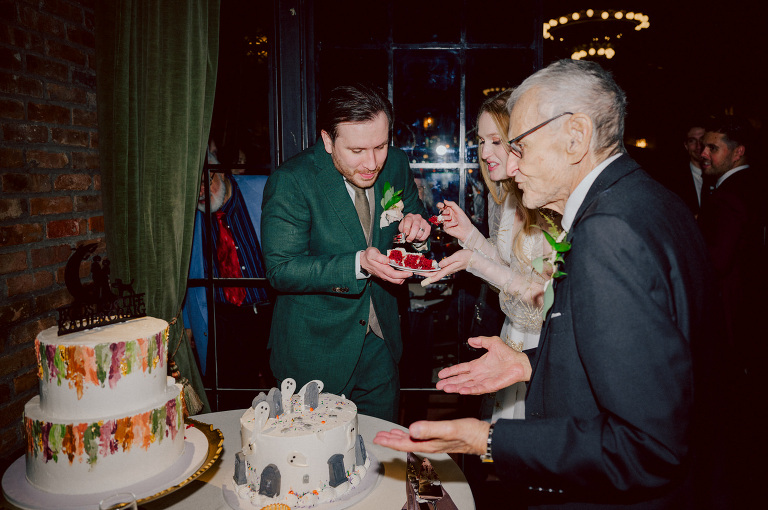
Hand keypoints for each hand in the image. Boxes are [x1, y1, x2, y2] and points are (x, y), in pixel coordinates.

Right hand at [360, 246, 410, 283]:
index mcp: (382, 269)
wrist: (362, 262)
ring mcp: (385, 276)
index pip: (394, 274)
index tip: (410, 273)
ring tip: (408, 271)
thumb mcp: (372, 253)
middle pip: (396, 280)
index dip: (403, 275)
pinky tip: (402, 271)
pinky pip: (394, 279)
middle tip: (411, 272)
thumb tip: (387, 260)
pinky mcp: (385, 276)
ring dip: (403, 278)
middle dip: (405, 277)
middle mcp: (384, 274)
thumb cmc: (368, 256)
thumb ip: (380, 257)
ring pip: (396, 281)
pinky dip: (400, 277)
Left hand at [373, 418, 489, 454]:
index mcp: (429, 443)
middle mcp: (429, 444)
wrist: (482, 436)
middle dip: (390, 440)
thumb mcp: (448, 429)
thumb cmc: (469, 433)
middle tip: (378, 437)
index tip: (378, 438)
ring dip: (398, 438)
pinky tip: (410, 431)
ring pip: (411, 441)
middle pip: (405, 444)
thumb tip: (412, 429)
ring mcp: (433, 442)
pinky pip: (419, 437)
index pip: (405, 444)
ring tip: (388, 435)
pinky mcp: (438, 438)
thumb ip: (430, 429)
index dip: (390, 441)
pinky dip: (410, 434)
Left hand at [399, 213, 430, 242]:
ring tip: (413, 237)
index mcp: (409, 216)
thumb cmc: (407, 225)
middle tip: (409, 240)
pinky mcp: (428, 226)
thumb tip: (404, 236)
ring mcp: (423, 222)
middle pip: (416, 227)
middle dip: (412, 236)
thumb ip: (402, 231)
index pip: (408, 221)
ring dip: (416, 238)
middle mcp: (417, 217)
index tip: (405, 234)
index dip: (406, 229)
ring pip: (420, 232)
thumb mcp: (402, 226)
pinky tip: (418, 237)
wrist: (413, 223)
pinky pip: (425, 235)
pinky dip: (421, 238)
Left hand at [420, 249, 471, 285]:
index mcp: (448, 269)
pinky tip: (430, 267)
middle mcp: (447, 270)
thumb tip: (439, 265)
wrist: (474, 258)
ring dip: (429, 272)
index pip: (436, 276)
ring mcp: (448, 269)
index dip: (428, 277)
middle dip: (425, 274)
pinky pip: (440, 270)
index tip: (420, 276)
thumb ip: (447, 261)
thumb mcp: (457, 257)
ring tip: (421, 270)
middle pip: (434, 275)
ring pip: (436, 272)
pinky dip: (434, 269)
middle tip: (416, 273)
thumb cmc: (466, 256)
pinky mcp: (450, 267)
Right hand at [436, 336, 531, 393]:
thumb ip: (481, 341)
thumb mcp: (492, 342)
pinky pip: (477, 389)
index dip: (451, 371)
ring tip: (446, 389)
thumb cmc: (509, 354)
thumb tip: (470, 340)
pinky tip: (461, 391)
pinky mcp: (490, 386)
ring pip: (466, 385)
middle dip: (449, 382)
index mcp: (477, 365)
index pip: (461, 369)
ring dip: (456, 387)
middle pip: (460, 379)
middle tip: (439, 385)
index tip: (441, 374)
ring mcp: (483, 381)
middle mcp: (479, 374)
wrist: (520, 362)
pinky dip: (469, 390)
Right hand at [437, 200, 472, 241]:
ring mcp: (446, 222)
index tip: (442, 205)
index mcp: (450, 210)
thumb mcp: (459, 210)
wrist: (467, 230)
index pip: (441, 206)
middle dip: (445, 212)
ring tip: (452, 219)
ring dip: (447, 218)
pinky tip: (455, 224)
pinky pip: (445, 225)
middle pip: (441, 211)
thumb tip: (444, 200)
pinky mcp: (446, 228)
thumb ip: (452, 204)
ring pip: (441, 218)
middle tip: (450, 213)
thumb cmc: (464, 220)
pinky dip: (451, 224)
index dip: (439, 205)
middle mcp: (447, 216)